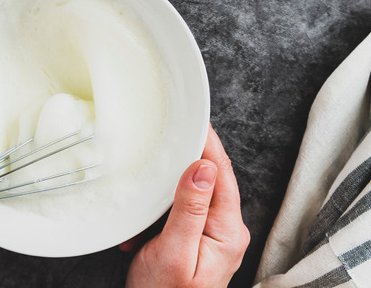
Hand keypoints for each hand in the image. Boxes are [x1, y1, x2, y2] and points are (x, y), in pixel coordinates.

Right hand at [122, 125, 249, 286]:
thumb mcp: (175, 252)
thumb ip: (190, 209)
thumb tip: (203, 166)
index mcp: (227, 230)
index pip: (220, 173)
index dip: (207, 143)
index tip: (194, 118)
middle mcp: (225, 230)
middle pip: (208, 178)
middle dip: (182, 162)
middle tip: (165, 138)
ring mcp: (211, 235)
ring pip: (190, 193)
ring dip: (164, 193)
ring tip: (147, 198)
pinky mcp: (194, 240)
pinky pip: (179, 211)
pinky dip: (157, 214)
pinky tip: (142, 228)